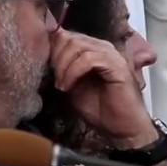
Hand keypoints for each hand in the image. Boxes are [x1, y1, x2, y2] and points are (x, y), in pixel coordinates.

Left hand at [49, 30, 156, 148]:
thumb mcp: (71, 86)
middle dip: (56, 58)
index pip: (66, 36)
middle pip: (70, 38)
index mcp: (93, 50)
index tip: (46, 71)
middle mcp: (103, 48)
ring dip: (64, 66)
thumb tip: (44, 57)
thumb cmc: (100, 110)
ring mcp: (111, 55)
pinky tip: (68, 86)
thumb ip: (62, 69)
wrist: (121, 129)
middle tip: (54, 79)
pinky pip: (89, 59)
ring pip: (78, 45)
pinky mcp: (117, 66)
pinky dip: (74, 71)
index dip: (52, 50)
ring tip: (61, 85)